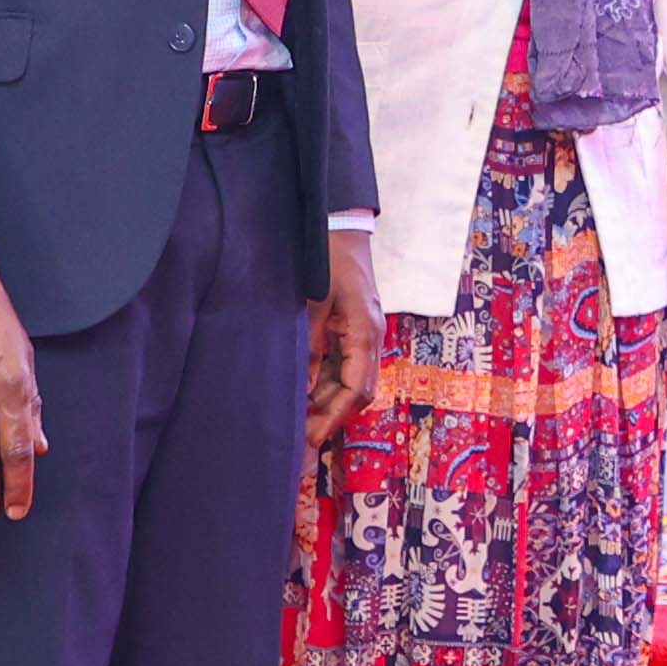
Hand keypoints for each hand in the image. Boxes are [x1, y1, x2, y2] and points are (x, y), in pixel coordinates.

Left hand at [307, 231, 380, 454]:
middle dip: (329, 417)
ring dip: (326, 402)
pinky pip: (342, 365)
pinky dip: (324, 383)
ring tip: (296, 422)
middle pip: (356, 392)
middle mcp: (370, 339)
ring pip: (349, 382)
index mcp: (365, 334)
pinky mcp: (352, 328)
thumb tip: (301, 390)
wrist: (339, 224)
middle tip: (299, 441)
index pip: (357, 390)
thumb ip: (308, 348)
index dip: (334, 418)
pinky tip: (302, 393)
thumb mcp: (312, 305)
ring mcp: (363, 334)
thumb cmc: (326, 258)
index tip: (310, 439)